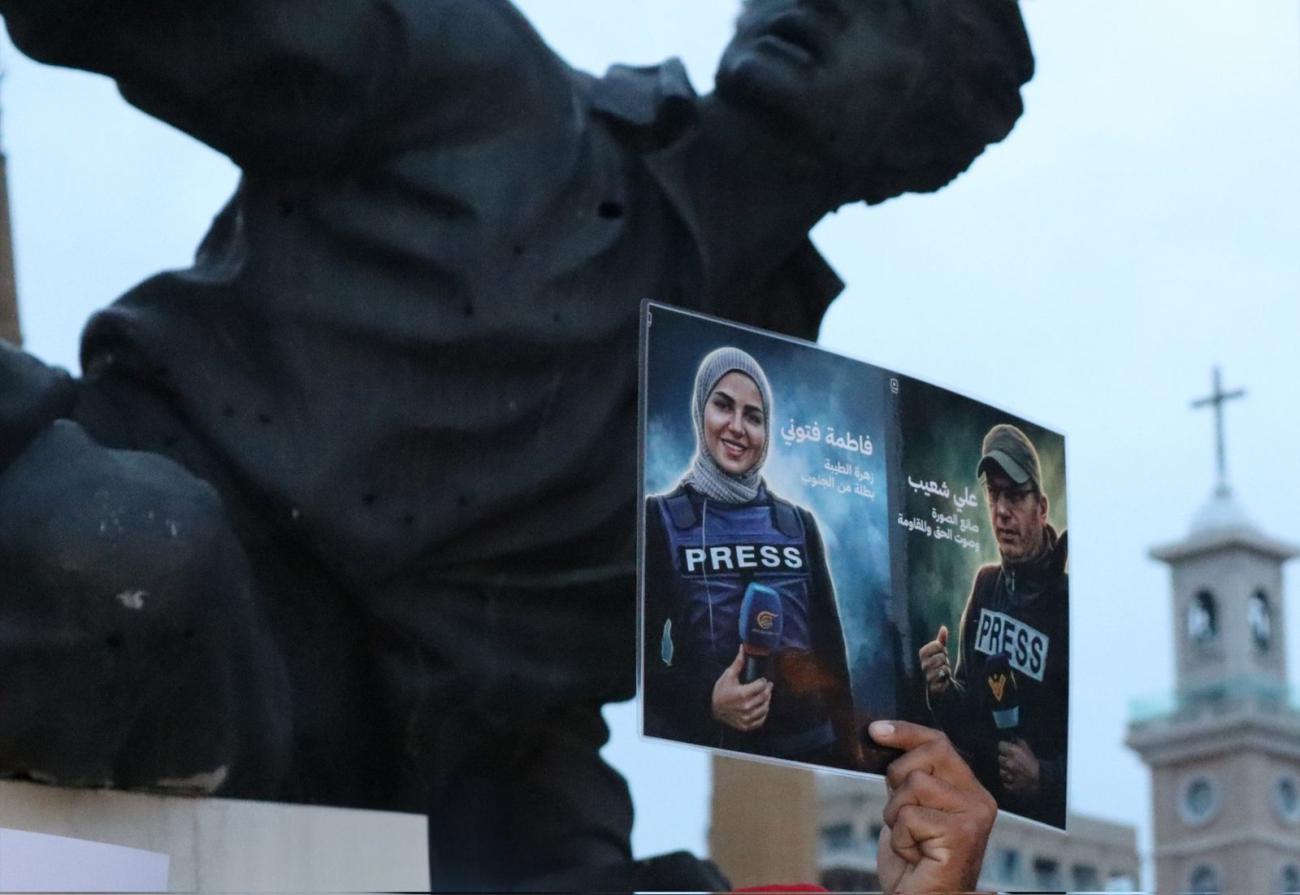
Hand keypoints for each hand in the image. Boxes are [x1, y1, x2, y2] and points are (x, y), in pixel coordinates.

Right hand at [711, 647, 771, 731]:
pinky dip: (763, 714)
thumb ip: (738, 662)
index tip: (762, 680)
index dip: (764, 681)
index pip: (762, 685)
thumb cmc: (720, 691)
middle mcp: (746, 707)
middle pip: (765, 696)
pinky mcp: (746, 725)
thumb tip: (743, 647)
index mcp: (742, 694)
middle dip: (768, 689)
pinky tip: (760, 707)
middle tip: (767, 686)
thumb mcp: (728, 675)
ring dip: (767, 701)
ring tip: (764, 696)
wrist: (711, 709)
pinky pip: (761, 720)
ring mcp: (747, 718)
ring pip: (765, 708)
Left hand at [869, 720, 995, 893]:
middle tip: (903, 814)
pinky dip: (901, 837)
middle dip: (898, 780)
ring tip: (911, 839)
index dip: (906, 732)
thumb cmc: (916, 860)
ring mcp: (974, 816)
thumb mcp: (909, 807)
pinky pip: (910, 816)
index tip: (876, 731)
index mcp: (969, 788)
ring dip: (897, 814)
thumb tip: (882, 736)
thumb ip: (907, 777)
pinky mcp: (962, 834)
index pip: (939, 742)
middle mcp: (979, 799)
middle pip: (927, 755)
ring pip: (914, 784)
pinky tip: (915, 855)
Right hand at [917, 625, 952, 695]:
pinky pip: (944, 677)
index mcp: (923, 655)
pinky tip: (944, 680)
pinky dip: (947, 678)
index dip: (943, 650)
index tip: (942, 655)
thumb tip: (944, 628)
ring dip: (947, 670)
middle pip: (941, 656)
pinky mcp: (933, 687)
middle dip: (946, 661)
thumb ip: (941, 641)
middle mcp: (923, 665)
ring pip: (943, 667)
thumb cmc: (939, 666)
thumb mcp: (941, 653)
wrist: (939, 686)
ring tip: (944, 673)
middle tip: (943, 665)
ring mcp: (927, 676)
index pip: (937, 645)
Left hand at [998, 738, 1040, 797]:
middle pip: (999, 758)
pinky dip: (1009, 781)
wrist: (1042, 779)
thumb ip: (1020, 743)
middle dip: (1005, 759)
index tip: (1007, 750)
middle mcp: (1008, 762)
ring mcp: (1008, 774)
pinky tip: (1015, 779)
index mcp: (1012, 752)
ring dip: (1006, 771)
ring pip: (1001, 771)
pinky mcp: (1010, 785)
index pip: (1000, 745)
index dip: (1004, 748)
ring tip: (1015, 772)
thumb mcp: (1028, 750)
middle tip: (1013, 762)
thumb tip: (1013, 739)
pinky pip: (1005, 782)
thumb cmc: (1035, 763)